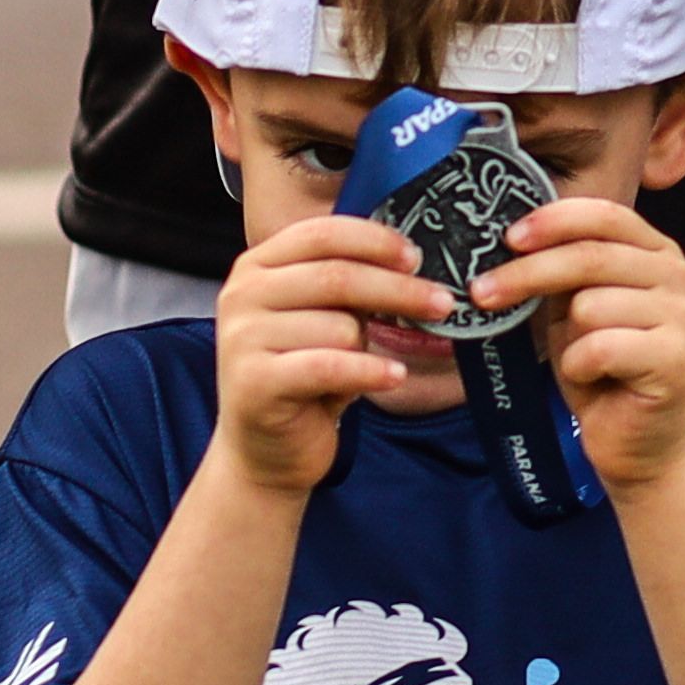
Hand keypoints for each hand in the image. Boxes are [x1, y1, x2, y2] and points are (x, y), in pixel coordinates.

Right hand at [213, 211, 449, 495]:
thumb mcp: (320, 318)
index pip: (322, 234)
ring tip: (367, 367)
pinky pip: (330, 366)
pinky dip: (370, 371)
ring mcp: (242, 338)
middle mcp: (242, 295)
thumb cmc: (303, 377)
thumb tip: (409, 262)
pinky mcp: (254, 382)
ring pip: (339, 326)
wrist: (266, 450)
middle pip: (338, 276)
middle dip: (399, 290)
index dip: (375, 241)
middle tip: (442, 302)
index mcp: (257, 267)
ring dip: (370, 348)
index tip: (415, 257)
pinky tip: (393, 376)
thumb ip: (346, 285)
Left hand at [497, 191, 684, 490]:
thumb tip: (513, 241)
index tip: (508, 238)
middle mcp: (679, 276)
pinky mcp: (677, 357)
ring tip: (584, 362)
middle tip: (482, 292)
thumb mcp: (577, 312)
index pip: (605, 216)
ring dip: (568, 341)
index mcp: (658, 253)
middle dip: (527, 274)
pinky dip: (579, 368)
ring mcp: (684, 315)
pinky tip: (595, 381)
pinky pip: (598, 348)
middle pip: (589, 257)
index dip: (554, 221)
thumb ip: (564, 275)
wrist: (641, 447)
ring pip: (590, 306)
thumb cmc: (605, 374)